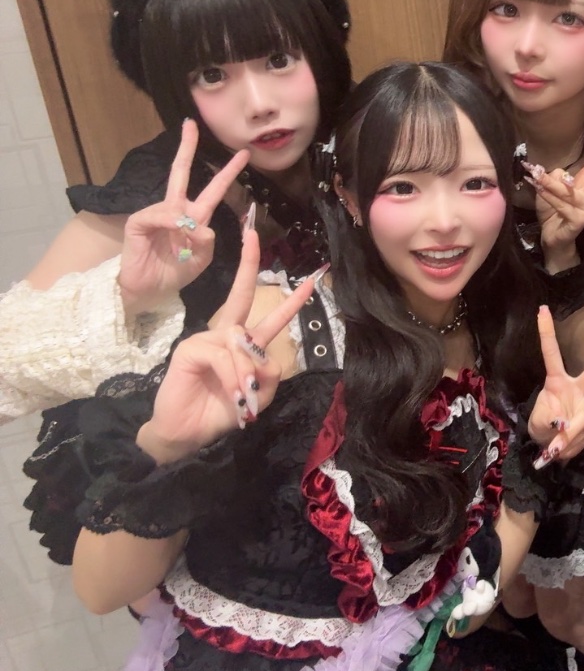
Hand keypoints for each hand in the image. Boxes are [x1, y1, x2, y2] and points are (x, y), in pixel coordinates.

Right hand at [119, 119, 250, 315]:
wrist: (148, 289)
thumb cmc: (175, 272)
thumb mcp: (201, 260)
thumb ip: (206, 243)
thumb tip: (202, 226)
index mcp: (194, 217)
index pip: (212, 189)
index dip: (226, 172)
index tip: (243, 154)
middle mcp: (176, 210)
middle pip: (181, 173)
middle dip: (186, 148)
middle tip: (191, 125)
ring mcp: (156, 214)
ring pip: (175, 205)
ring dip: (183, 225)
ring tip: (181, 247)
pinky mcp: (138, 222)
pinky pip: (157, 216)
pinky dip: (168, 224)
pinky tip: (174, 231)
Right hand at [137, 227, 323, 463]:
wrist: (186, 435)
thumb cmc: (221, 412)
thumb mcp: (258, 396)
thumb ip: (269, 374)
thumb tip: (263, 356)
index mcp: (244, 344)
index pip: (269, 317)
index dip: (290, 301)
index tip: (310, 280)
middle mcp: (225, 335)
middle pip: (240, 295)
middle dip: (248, 264)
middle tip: (252, 235)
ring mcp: (205, 338)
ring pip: (241, 342)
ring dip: (247, 372)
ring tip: (245, 397)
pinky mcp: (190, 349)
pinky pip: (223, 355)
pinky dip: (233, 375)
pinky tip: (235, 393)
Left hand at [525, 124, 583, 273]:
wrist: (553, 239)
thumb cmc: (554, 211)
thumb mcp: (550, 188)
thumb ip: (555, 176)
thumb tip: (559, 173)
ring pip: (569, 189)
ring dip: (551, 183)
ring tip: (536, 176)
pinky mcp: (578, 220)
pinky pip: (561, 204)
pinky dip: (547, 197)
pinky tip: (539, 192)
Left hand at [527, 305, 583, 467]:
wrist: (552, 447)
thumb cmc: (542, 427)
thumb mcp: (535, 425)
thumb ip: (546, 422)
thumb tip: (563, 423)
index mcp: (556, 381)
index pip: (551, 353)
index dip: (546, 332)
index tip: (542, 308)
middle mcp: (577, 387)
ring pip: (581, 421)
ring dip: (567, 439)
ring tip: (554, 448)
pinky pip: (583, 436)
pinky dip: (571, 446)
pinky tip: (564, 449)